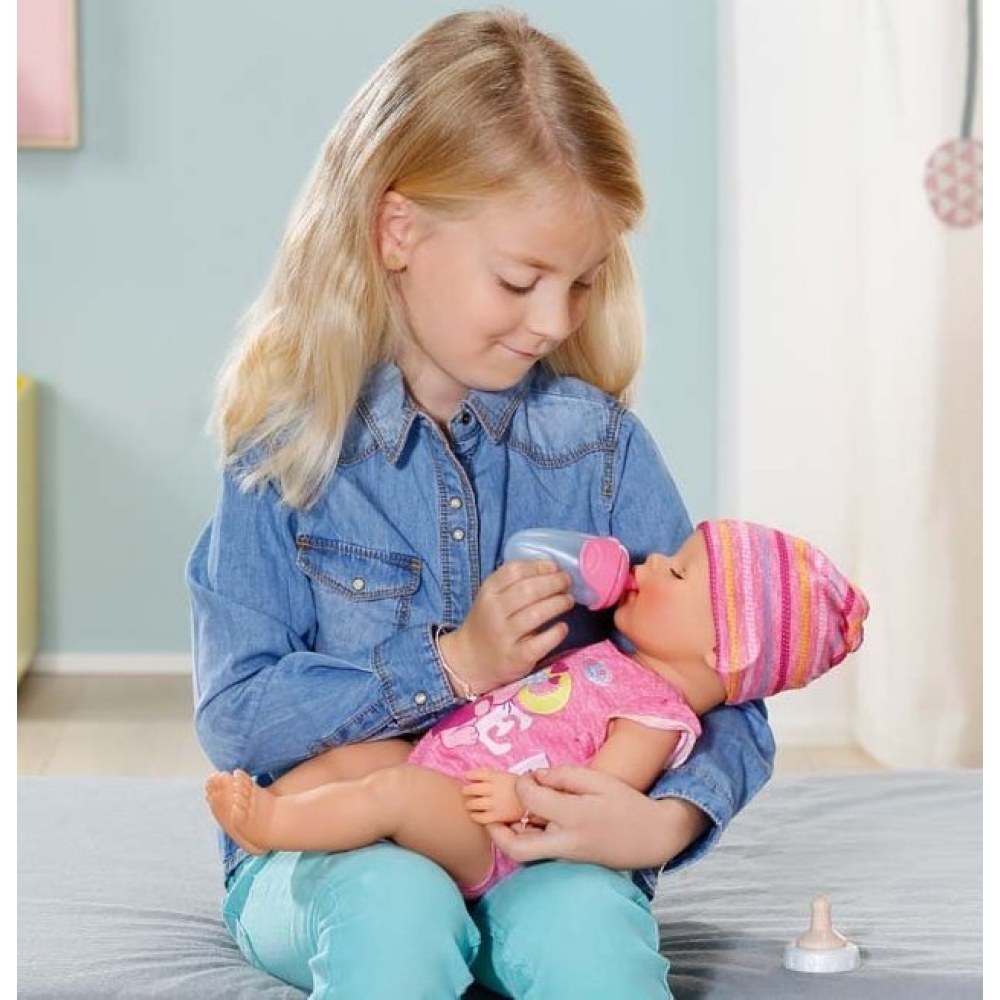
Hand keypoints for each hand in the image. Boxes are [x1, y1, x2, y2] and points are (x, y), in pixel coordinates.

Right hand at [439, 560, 572, 694]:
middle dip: (554, 583)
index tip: (555, 568)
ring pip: (537, 614)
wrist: (472, 660)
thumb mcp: (491, 598)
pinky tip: (562, 627)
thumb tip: (552, 569)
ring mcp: (505, 636)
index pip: (514, 571)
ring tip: (568, 601)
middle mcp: (494, 612)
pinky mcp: (517, 657)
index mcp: (488, 592)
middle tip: (568, 582)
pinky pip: (542, 642)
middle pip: (529, 590)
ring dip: (558, 603)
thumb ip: (514, 583)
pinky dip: (556, 632)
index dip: (539, 567)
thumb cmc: (488, 623)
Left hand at [461, 768, 525, 824]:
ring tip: (471, 804)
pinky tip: (477, 814)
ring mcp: (495, 803)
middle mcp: (494, 789)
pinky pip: (479, 817)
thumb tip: (468, 775)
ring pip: (472, 804)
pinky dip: (475, 816)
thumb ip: (489, 774)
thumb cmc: (517, 789)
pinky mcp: (497, 816)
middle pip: (471, 789)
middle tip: (467, 792)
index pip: (475, 774)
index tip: (467, 777)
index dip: (468, 776)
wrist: (533, 802)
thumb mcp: (505, 775)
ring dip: (469, 804)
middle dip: (466, 790)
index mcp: (496, 776)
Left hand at [485, 766, 709, 869]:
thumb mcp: (599, 780)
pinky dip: (530, 837)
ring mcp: (567, 856)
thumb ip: (564, 776)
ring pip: (527, 853)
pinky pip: (541, 851)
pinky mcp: (570, 861)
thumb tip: (537, 777)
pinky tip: (532, 821)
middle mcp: (566, 841)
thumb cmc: (626, 804)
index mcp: (573, 815)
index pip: (531, 799)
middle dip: (496, 833)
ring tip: (508, 815)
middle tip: (489, 816)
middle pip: (517, 847)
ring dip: (511, 836)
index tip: (527, 777)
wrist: (652, 838)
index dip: (521, 784)